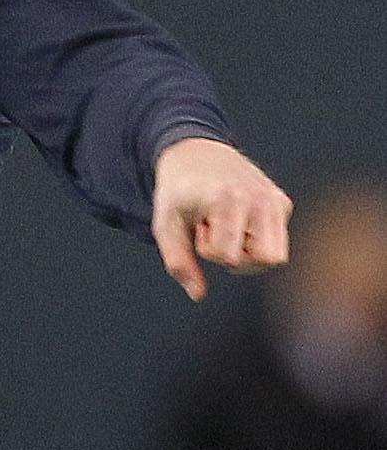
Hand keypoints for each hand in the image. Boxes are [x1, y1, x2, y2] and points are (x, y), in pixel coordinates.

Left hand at [152, 136, 291, 302]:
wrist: (195, 155)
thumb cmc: (178, 193)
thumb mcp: (166, 227)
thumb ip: (179, 263)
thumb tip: (198, 294)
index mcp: (227, 200)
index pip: (229, 256)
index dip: (209, 251)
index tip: (201, 227)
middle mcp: (258, 197)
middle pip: (266, 259)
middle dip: (239, 259)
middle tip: (219, 234)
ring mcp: (273, 198)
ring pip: (276, 256)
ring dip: (250, 253)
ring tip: (230, 230)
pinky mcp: (281, 201)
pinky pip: (277, 243)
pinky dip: (258, 241)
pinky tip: (239, 221)